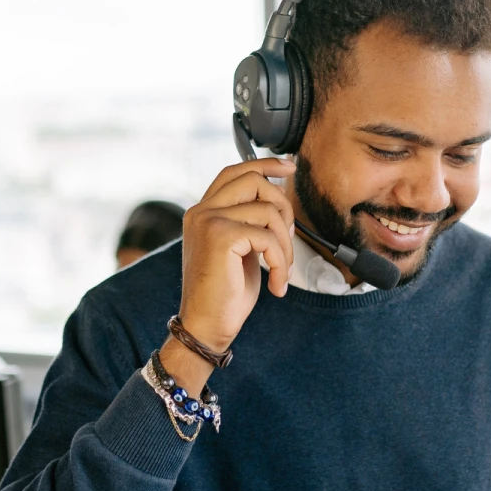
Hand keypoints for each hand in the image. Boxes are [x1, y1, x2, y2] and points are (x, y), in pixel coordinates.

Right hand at [162, 158, 297, 390]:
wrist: (205, 326)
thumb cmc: (224, 294)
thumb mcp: (240, 250)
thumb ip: (250, 222)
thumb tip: (276, 198)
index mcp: (203, 212)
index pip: (235, 171)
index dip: (265, 163)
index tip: (289, 168)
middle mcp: (201, 211)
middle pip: (255, 180)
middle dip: (283, 207)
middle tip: (287, 241)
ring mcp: (209, 221)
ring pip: (268, 210)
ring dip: (286, 244)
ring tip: (281, 270)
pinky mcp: (221, 237)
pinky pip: (268, 237)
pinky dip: (280, 262)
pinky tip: (275, 285)